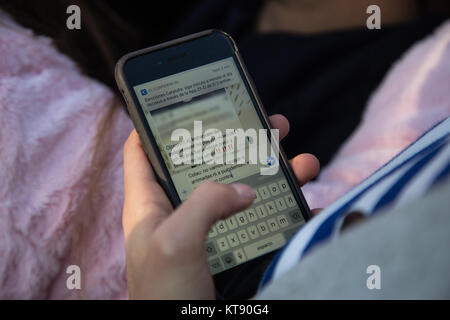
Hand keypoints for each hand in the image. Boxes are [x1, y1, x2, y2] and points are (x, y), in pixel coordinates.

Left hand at [122, 114, 318, 298]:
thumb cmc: (166, 297)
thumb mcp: (175, 241)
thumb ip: (205, 203)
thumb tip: (244, 189)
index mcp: (150, 204)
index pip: (144, 151)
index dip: (158, 123)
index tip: (184, 101)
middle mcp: (180, 212)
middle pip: (206, 162)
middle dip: (235, 139)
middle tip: (266, 122)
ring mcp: (208, 230)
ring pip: (240, 189)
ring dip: (272, 173)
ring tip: (302, 162)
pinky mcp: (232, 249)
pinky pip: (260, 220)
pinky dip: (284, 210)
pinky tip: (308, 204)